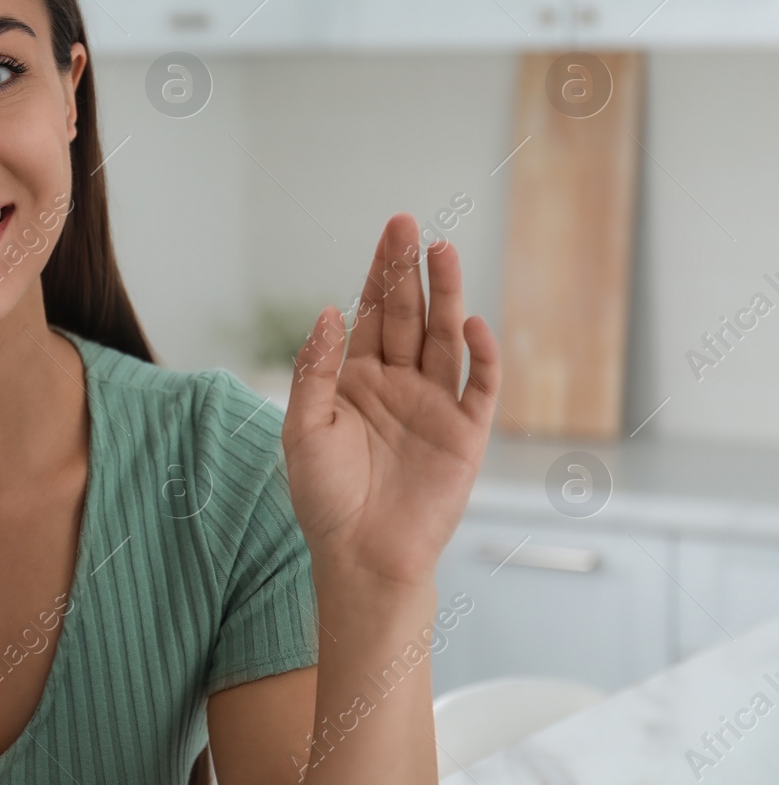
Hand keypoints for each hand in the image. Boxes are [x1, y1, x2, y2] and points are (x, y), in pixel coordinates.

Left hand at [280, 213, 500, 590]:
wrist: (362, 557)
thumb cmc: (325, 497)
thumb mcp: (304, 429)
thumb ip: (314, 370)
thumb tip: (327, 313)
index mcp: (356, 378)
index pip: (373, 313)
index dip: (382, 273)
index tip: (391, 230)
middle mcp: (399, 384)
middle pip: (410, 315)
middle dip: (410, 271)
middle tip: (411, 226)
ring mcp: (435, 406)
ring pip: (445, 339)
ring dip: (448, 297)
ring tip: (446, 253)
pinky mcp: (465, 434)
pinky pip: (479, 387)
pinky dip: (481, 356)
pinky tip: (473, 324)